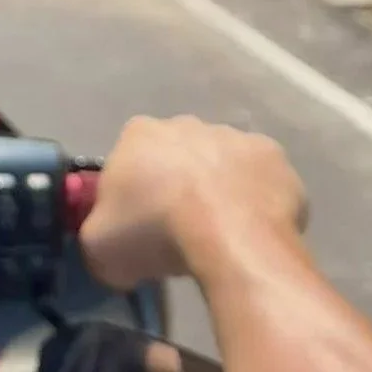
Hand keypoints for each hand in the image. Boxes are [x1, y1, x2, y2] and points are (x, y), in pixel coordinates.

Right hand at [80, 115, 307, 292]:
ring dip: (219, 190)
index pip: (127, 161)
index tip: (139, 227)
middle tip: (179, 231)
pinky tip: (252, 229)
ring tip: (221, 235)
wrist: (229, 236)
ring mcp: (234, 135)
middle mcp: (186, 123)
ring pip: (220, 164)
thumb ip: (98, 234)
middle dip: (176, 186)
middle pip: (176, 157)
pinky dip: (256, 199)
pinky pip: (260, 179)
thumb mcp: (99, 248)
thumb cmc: (156, 232)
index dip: (132, 195)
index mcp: (137, 134)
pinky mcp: (273, 155)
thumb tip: (113, 241)